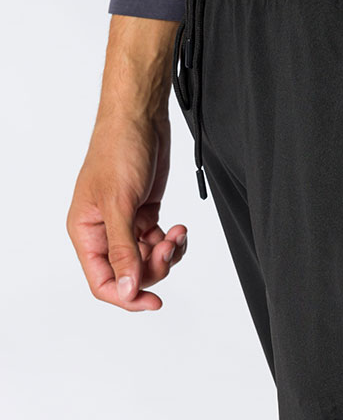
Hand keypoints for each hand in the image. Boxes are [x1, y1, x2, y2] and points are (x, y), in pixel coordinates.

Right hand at [66, 108, 188, 310]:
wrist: (140, 119)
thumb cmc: (119, 150)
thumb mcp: (120, 203)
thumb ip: (123, 249)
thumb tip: (126, 288)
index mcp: (86, 231)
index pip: (102, 281)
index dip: (126, 296)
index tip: (153, 300)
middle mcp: (104, 231)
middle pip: (129, 273)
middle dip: (154, 267)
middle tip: (168, 248)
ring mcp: (126, 222)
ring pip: (147, 259)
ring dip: (167, 253)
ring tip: (176, 234)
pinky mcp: (144, 213)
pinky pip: (158, 242)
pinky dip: (172, 241)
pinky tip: (178, 228)